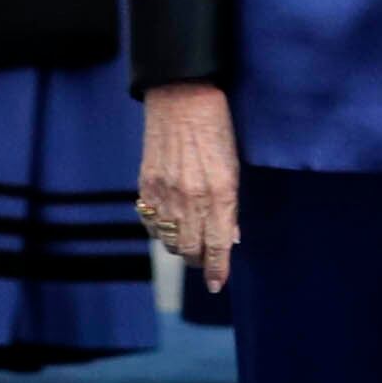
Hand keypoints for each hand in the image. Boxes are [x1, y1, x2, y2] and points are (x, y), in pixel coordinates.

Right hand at [138, 82, 239, 291]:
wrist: (182, 97)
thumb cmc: (217, 128)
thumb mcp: (235, 165)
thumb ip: (231, 204)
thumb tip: (232, 237)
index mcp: (220, 192)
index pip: (218, 244)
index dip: (219, 268)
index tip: (219, 285)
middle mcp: (190, 198)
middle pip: (191, 248)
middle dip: (201, 260)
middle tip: (208, 262)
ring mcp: (164, 194)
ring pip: (169, 240)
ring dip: (181, 248)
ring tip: (191, 244)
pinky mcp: (146, 186)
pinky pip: (150, 223)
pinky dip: (160, 231)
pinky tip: (169, 226)